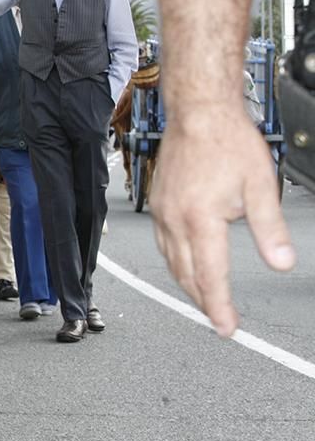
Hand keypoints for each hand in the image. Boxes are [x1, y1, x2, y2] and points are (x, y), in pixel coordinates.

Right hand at [151, 108, 294, 336]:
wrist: (199, 113)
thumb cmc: (227, 141)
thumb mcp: (260, 186)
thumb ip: (270, 229)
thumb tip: (282, 262)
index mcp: (200, 219)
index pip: (210, 276)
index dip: (219, 306)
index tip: (227, 327)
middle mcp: (175, 219)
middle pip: (186, 275)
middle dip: (203, 301)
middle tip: (219, 319)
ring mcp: (162, 212)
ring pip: (171, 262)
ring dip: (187, 284)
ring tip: (204, 298)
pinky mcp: (158, 203)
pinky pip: (162, 244)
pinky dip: (175, 262)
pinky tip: (185, 264)